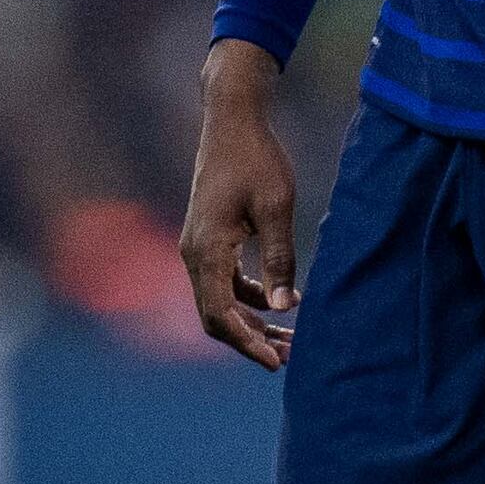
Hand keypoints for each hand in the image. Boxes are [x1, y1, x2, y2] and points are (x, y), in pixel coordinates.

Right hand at [182, 40, 302, 369]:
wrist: (231, 121)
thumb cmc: (257, 159)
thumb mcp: (277, 208)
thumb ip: (280, 259)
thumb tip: (286, 308)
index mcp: (207, 250)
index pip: (220, 315)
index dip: (247, 344)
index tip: (277, 363)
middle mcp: (194, 254)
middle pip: (215, 316)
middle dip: (251, 340)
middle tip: (289, 358)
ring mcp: (198, 247)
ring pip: (220, 301)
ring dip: (252, 322)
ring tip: (290, 338)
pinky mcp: (208, 239)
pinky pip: (223, 282)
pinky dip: (248, 299)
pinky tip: (281, 302)